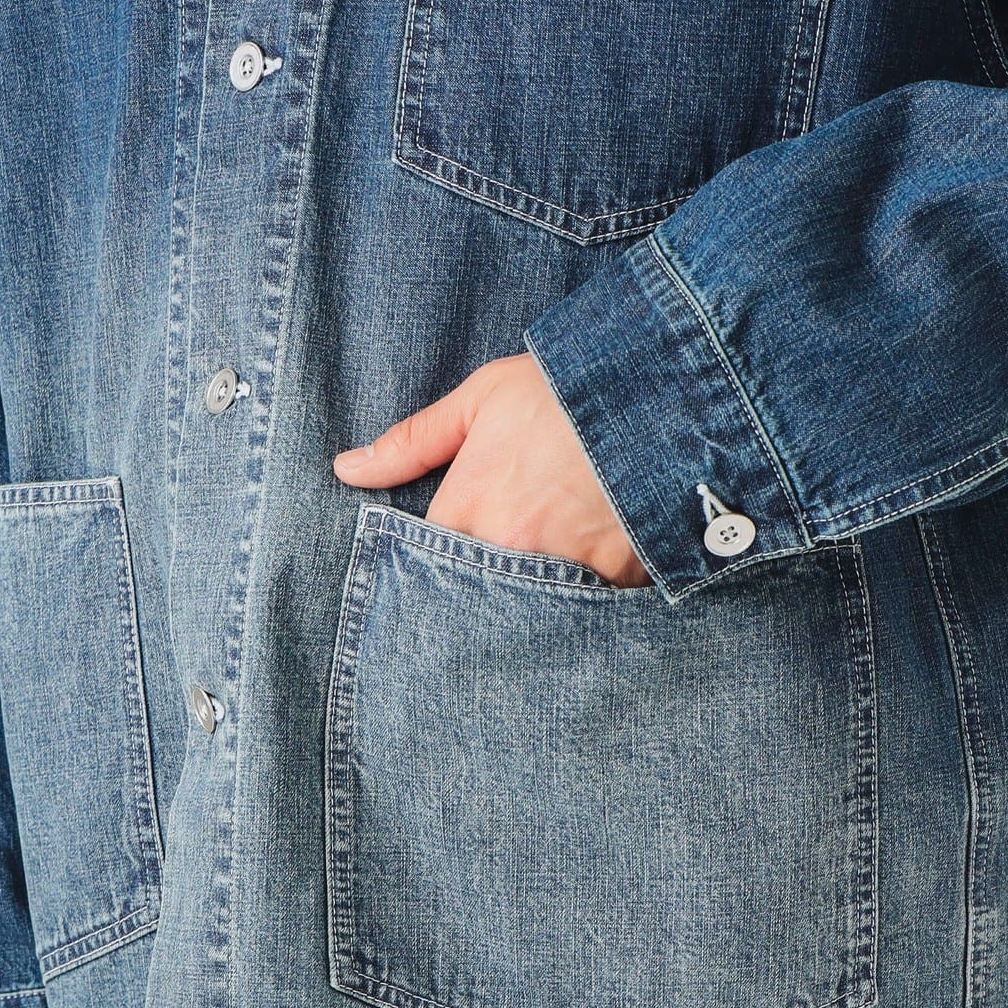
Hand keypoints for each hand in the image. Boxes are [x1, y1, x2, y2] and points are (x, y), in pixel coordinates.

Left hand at [333, 353, 651, 587]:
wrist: (661, 394)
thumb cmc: (564, 392)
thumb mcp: (480, 399)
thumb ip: (411, 441)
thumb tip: (346, 469)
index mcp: (468, 511)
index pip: (425, 568)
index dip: (432, 568)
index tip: (445, 563)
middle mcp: (509, 553)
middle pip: (471, 602)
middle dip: (474, 601)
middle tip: (487, 590)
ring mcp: (563, 574)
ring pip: (526, 614)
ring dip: (524, 609)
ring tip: (532, 596)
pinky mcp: (613, 584)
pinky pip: (583, 614)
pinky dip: (578, 609)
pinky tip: (579, 595)